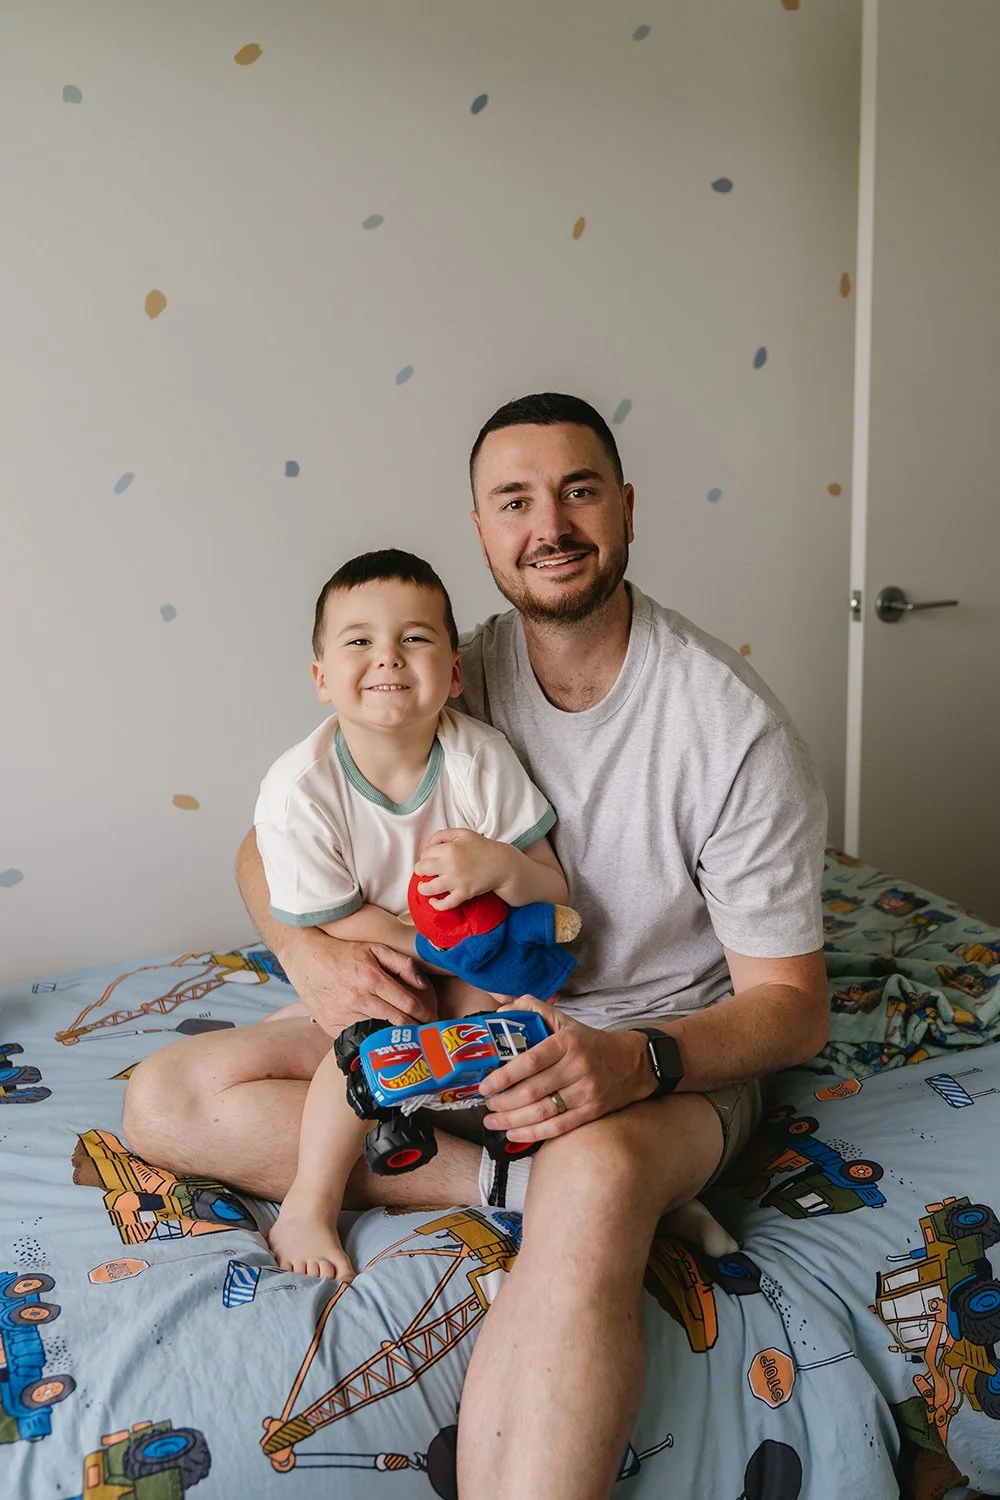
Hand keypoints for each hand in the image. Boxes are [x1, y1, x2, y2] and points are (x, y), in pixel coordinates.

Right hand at [276, 926, 435, 1033]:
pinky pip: (356, 1039)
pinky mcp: (330, 1026)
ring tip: (405, 1038)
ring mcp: (342, 1014)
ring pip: (378, 1033)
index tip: (432, 1020)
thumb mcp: (375, 949)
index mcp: (372, 978)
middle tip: (426, 1033)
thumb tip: (422, 984)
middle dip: (415, 1029)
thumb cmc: (344, 953)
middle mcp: (358, 998)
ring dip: (393, 1036)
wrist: (306, 958)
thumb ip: (402, 964)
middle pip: (397, 1022)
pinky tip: (378, 1038)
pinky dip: (368, 1039)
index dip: (425, 1014)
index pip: (408, 1004)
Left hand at [413, 829, 511, 910]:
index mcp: (450, 849)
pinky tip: (433, 901)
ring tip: (424, 886)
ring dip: (422, 888)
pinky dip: (437, 905)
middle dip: (421, 870)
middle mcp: (451, 865)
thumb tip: (425, 846)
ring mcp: (457, 881)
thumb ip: (441, 835)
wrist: (502, 864)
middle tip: (426, 871)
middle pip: (422, 869)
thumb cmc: (481, 847)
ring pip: (429, 888)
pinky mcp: (464, 894)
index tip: (430, 858)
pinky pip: (446, 904)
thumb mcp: (462, 833)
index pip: (425, 853)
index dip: (425, 856)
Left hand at [478, 998, 650, 1140]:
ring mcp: (586, 1092)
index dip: (505, 1076)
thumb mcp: (565, 1020)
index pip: (531, 1061)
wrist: (633, 1063)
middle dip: (503, 1102)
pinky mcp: (591, 1112)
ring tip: (492, 1121)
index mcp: (567, 1043)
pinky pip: (558, 1126)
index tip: (485, 1085)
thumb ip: (533, 1009)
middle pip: (533, 1090)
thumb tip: (500, 1014)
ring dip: (512, 1121)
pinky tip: (513, 1133)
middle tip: (485, 1105)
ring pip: (543, 1111)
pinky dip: (533, 1133)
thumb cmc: (590, 1043)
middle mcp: (577, 1067)